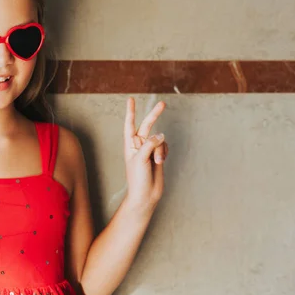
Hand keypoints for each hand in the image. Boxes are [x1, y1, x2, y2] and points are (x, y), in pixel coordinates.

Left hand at [123, 97, 168, 212]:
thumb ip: (150, 144)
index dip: (130, 112)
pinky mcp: (158, 155)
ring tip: (157, 162)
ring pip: (159, 140)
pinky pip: (165, 147)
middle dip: (154, 115)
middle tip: (162, 104)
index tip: (131, 99)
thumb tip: (160, 134)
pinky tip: (161, 162)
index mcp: (129, 145)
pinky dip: (164, 153)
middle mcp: (139, 145)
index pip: (129, 124)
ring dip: (161, 150)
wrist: (146, 195)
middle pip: (147, 126)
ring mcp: (149, 150)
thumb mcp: (141, 159)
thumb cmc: (137, 178)